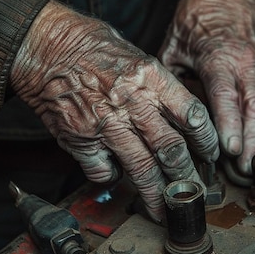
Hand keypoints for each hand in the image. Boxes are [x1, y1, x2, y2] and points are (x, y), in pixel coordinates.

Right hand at [10, 1, 219, 221]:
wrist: (44, 46)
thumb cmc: (89, 45)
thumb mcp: (134, 54)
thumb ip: (157, 85)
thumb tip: (178, 116)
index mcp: (150, 77)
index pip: (192, 116)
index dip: (207, 141)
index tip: (210, 154)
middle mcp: (131, 102)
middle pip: (171, 149)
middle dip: (187, 177)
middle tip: (193, 191)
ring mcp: (105, 123)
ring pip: (141, 168)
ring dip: (156, 194)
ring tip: (164, 208)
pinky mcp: (81, 139)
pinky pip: (104, 171)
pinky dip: (112, 179)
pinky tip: (116, 176)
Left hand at [159, 0, 254, 174]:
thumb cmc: (196, 19)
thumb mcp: (173, 45)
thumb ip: (170, 79)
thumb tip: (163, 112)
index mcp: (218, 57)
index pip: (225, 95)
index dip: (229, 124)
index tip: (229, 150)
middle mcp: (245, 64)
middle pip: (254, 107)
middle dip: (250, 141)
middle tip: (242, 170)